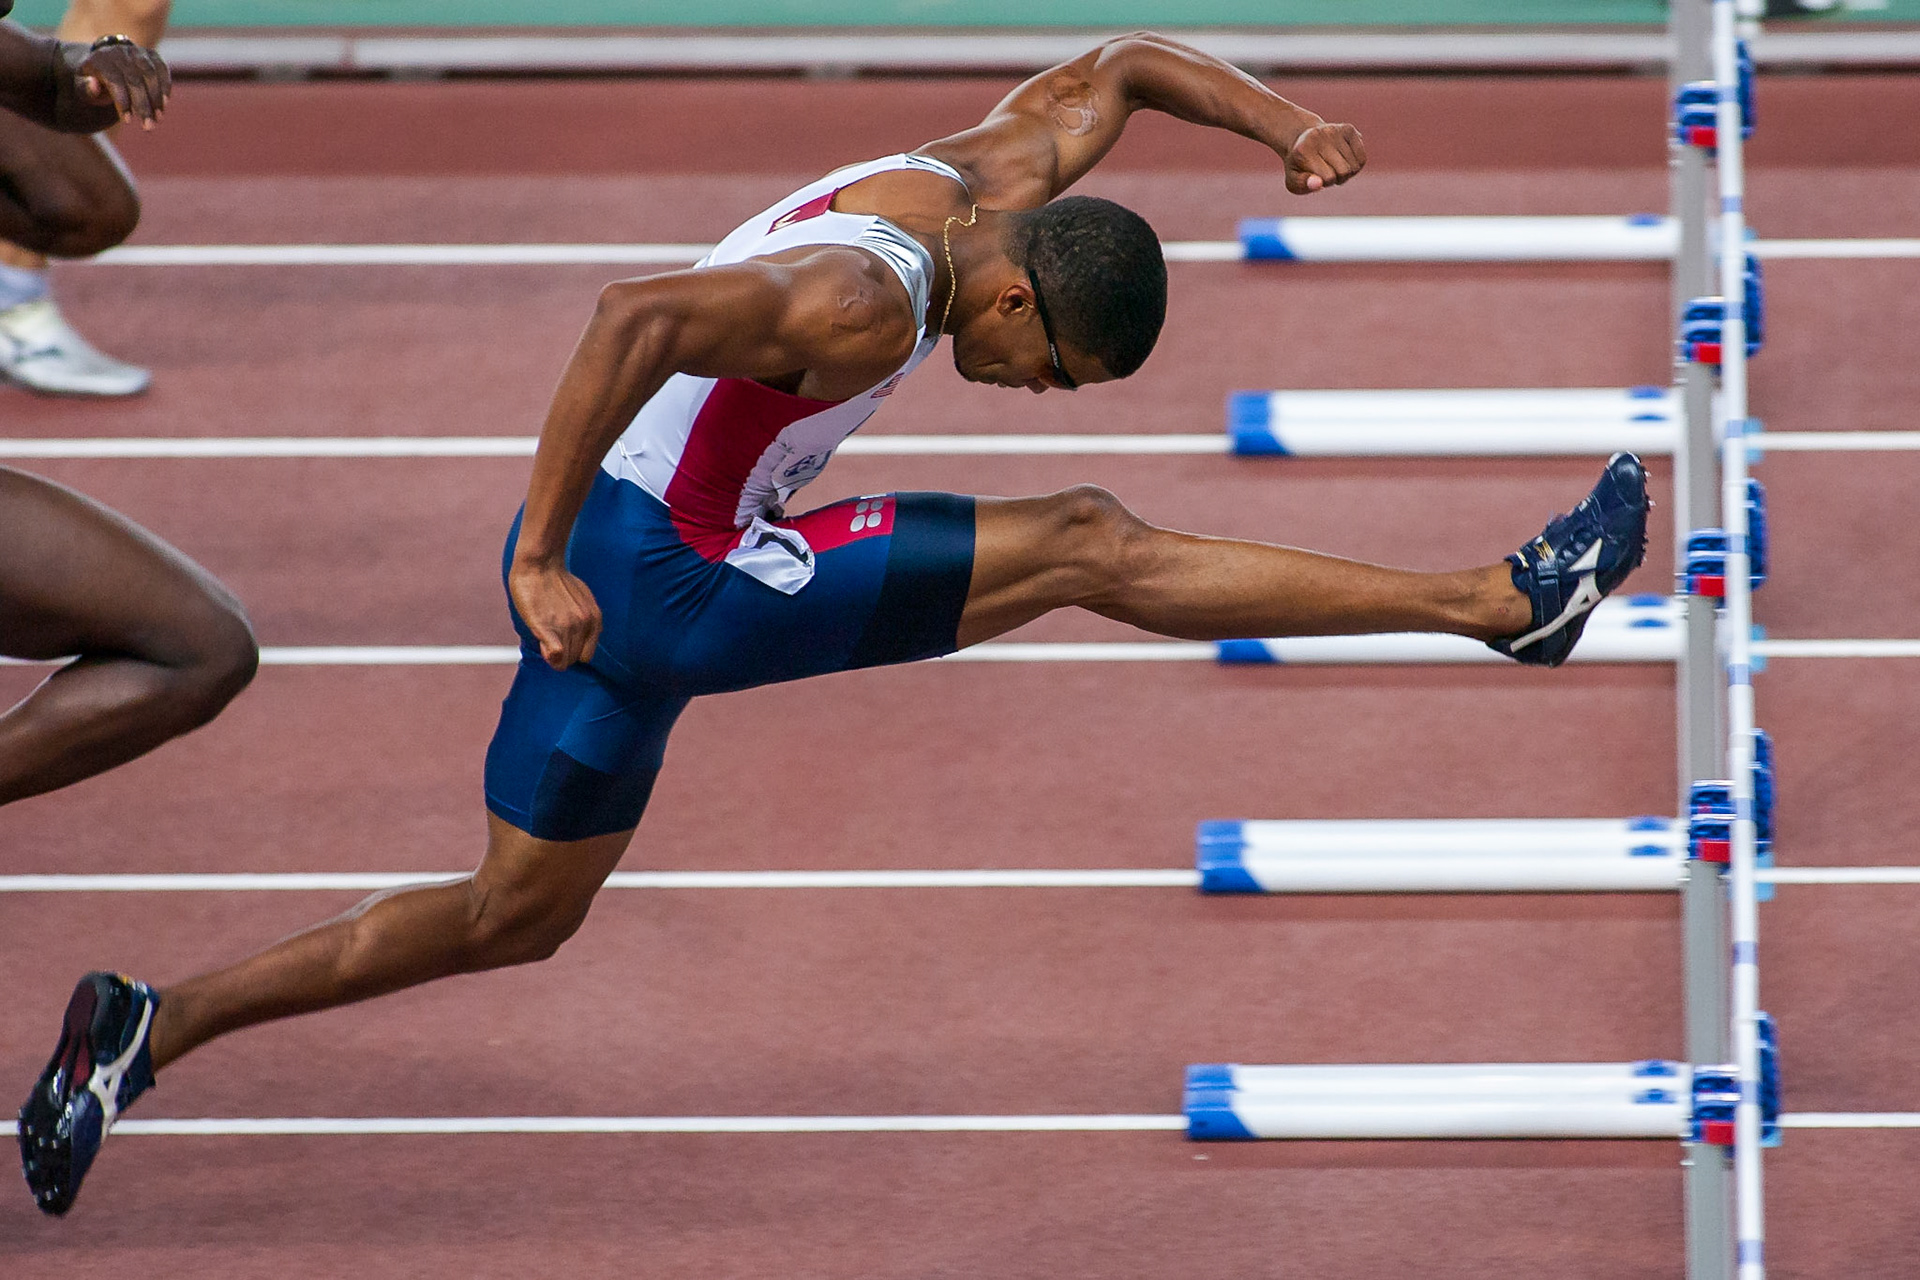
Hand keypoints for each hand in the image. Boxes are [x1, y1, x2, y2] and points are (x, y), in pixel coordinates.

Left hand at [66, 37, 170, 128]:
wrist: (105, 62)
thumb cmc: (93, 81)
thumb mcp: (83, 87)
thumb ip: (85, 89)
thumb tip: (94, 85)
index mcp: (99, 60)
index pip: (114, 81)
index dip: (123, 102)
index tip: (128, 121)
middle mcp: (118, 52)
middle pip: (135, 80)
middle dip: (143, 106)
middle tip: (148, 127)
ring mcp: (136, 51)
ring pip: (150, 75)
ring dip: (156, 99)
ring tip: (158, 118)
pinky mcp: (151, 54)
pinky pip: (162, 69)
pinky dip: (165, 86)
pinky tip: (164, 103)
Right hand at [508, 556, 602, 670]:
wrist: (540, 562)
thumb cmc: (556, 580)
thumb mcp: (583, 600)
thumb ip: (586, 620)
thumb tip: (582, 635)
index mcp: (595, 620)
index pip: (585, 655)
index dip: (571, 651)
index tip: (560, 641)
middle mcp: (585, 625)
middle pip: (573, 659)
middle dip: (561, 654)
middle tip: (549, 637)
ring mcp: (568, 627)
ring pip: (563, 660)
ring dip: (552, 653)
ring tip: (544, 632)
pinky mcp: (548, 627)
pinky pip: (556, 654)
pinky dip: (550, 655)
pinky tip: (543, 644)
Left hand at [1284, 122, 1365, 193]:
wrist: (1302, 139)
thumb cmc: (1299, 165)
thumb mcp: (1294, 180)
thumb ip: (1302, 185)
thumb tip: (1318, 184)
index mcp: (1303, 150)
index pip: (1329, 178)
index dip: (1325, 183)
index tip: (1317, 176)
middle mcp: (1320, 136)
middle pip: (1344, 171)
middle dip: (1338, 179)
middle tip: (1326, 172)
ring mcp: (1335, 130)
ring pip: (1355, 166)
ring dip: (1346, 173)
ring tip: (1333, 166)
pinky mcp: (1348, 129)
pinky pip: (1362, 159)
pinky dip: (1355, 166)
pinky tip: (1344, 161)